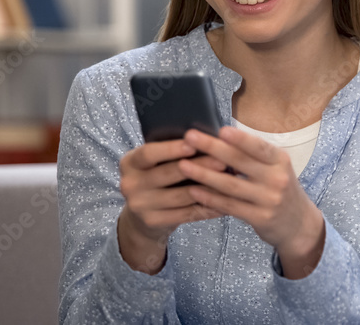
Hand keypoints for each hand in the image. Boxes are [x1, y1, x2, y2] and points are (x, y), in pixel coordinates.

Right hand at [117, 139, 223, 273]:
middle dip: (199, 165)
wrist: (141, 216)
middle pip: (168, 173)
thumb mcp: (155, 163)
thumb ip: (171, 151)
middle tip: (223, 160)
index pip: (149, 153)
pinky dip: (208, 207)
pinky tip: (225, 202)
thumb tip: (207, 138)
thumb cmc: (157, 178)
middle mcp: (129, 184)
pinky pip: (187, 214)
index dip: (171, 149)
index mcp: (129, 162)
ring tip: (230, 179)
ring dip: (209, 187)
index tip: (193, 144)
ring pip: (181, 195)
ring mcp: (139, 205)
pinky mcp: (153, 222)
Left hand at [179, 127, 325, 278]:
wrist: (299, 224)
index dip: (240, 139)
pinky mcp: (260, 218)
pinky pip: (230, 206)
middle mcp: (277, 178)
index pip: (258, 147)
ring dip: (204, 174)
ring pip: (231, 185)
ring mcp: (269, 200)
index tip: (220, 129)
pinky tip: (194, 190)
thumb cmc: (281, 189)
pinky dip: (210, 198)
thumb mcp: (277, 169)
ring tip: (182, 165)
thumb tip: (221, 138)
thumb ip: (255, 157)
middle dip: (212, 148)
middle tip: (189, 137)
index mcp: (280, 161)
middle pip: (240, 162)